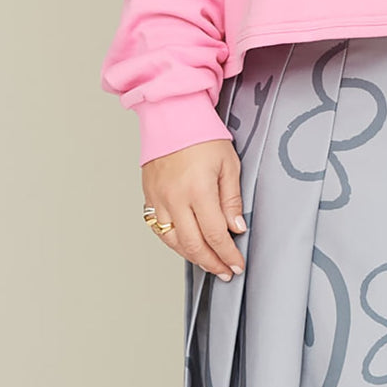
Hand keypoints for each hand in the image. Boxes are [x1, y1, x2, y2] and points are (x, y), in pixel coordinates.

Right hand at [142, 139, 246, 280]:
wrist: (173, 115)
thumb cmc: (203, 135)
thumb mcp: (228, 163)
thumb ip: (232, 198)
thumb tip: (236, 228)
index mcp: (198, 190)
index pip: (215, 234)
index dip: (227, 254)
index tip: (237, 265)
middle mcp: (175, 199)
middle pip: (193, 245)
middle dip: (212, 262)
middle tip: (225, 271)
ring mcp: (158, 199)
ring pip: (173, 242)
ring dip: (192, 256)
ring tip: (209, 262)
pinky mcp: (149, 197)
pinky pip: (159, 229)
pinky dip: (174, 242)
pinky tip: (186, 245)